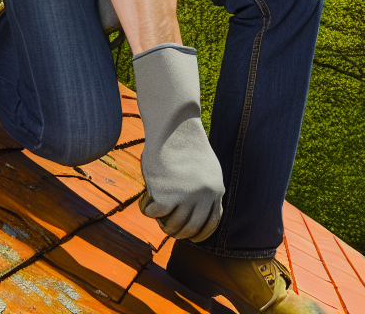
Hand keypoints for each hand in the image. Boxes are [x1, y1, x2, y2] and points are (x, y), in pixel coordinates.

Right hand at [133, 45, 223, 240]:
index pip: (210, 224)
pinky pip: (156, 214)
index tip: (189, 237)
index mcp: (216, 190)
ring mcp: (186, 197)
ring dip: (163, 223)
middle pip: (190, 229)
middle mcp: (204, 196)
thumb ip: (205, 191)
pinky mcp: (166, 195)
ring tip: (158, 213)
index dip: (198, 234)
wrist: (175, 127)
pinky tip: (148, 202)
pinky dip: (150, 211)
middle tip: (168, 228)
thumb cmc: (186, 145)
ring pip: (173, 226)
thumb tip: (197, 219)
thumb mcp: (206, 168)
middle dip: (179, 233)